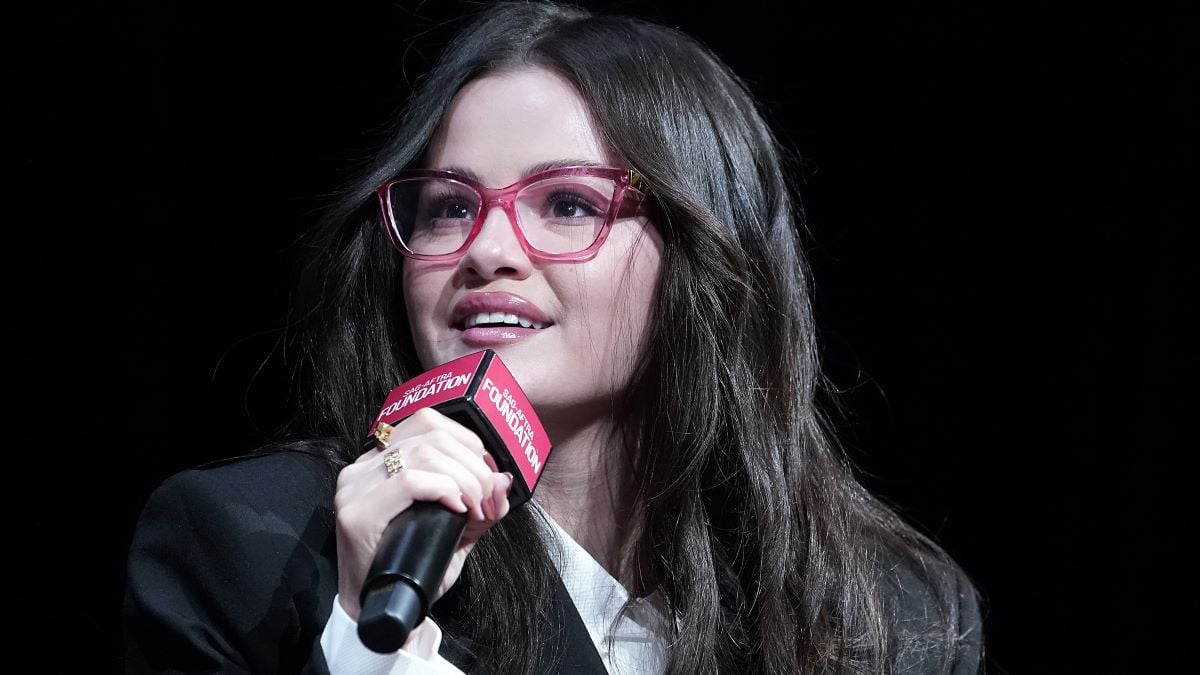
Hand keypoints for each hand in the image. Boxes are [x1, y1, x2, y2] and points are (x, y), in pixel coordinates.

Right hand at [333, 408, 513, 620]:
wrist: (382, 613)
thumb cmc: (413, 569)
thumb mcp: (456, 530)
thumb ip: (481, 504)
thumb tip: (505, 479)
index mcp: (381, 461)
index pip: (428, 422)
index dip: (468, 443)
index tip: (488, 477)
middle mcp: (363, 467)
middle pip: (432, 436)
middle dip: (474, 467)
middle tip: (488, 501)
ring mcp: (355, 488)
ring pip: (424, 454)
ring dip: (464, 480)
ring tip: (475, 509)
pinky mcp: (357, 514)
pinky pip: (409, 480)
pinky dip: (444, 489)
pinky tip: (457, 509)